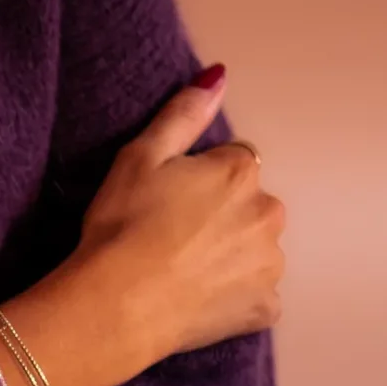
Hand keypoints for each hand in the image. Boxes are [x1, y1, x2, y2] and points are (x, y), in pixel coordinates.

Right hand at [64, 69, 285, 371]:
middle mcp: (268, 214)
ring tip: (186, 272)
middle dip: (225, 218)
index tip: (172, 203)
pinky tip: (201, 300)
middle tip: (176, 239)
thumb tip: (219, 76)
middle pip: (251, 208)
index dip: (201, 183)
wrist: (116, 306)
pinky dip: (236, 299)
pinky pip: (257, 298)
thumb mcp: (141, 156)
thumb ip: (185, 114)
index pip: (233, 165)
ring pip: (256, 251)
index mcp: (241, 172)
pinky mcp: (265, 309)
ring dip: (233, 257)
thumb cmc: (123, 227)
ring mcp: (270, 265)